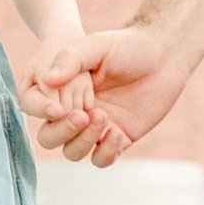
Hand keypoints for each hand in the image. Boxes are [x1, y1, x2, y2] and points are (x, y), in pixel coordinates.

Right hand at [20, 27, 191, 166]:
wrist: (164, 55)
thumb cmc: (127, 46)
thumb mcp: (96, 46)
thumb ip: (71, 59)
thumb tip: (49, 79)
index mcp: (63, 91)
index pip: (39, 110)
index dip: (42, 112)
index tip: (56, 107)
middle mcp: (75, 111)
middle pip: (50, 137)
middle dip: (61, 131)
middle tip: (81, 115)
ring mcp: (96, 128)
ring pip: (73, 151)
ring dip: (83, 141)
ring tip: (103, 116)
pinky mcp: (119, 138)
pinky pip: (102, 159)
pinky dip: (105, 152)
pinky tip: (117, 133)